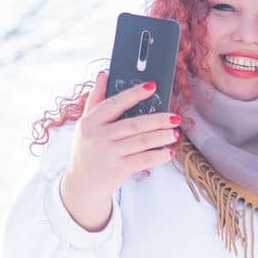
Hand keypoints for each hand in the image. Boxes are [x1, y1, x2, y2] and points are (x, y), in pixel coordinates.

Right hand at [60, 69, 179, 229]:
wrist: (82, 183)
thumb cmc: (87, 150)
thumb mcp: (86, 124)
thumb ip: (95, 99)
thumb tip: (103, 74)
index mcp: (91, 122)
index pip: (115, 104)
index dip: (134, 94)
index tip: (152, 86)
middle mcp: (99, 137)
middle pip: (133, 124)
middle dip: (157, 120)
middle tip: (175, 117)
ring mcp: (109, 154)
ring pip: (141, 142)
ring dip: (161, 137)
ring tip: (175, 133)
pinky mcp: (118, 169)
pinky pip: (143, 160)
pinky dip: (158, 156)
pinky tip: (169, 152)